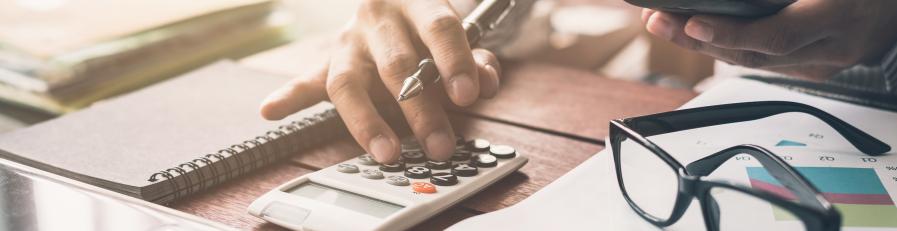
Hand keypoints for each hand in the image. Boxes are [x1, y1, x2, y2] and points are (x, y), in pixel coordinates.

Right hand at [259, 0, 501, 162]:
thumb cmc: (427, 27)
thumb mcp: (457, 36)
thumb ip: (476, 59)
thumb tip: (486, 83)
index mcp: (415, 3)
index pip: (438, 28)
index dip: (455, 61)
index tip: (468, 95)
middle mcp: (377, 19)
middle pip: (396, 64)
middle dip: (420, 108)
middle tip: (440, 144)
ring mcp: (348, 41)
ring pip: (349, 81)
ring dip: (367, 122)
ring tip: (386, 152)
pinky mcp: (327, 62)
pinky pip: (307, 80)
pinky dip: (289, 97)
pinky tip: (271, 110)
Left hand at [642, 1, 896, 78]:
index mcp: (839, 16)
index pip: (778, 36)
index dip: (731, 33)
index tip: (691, 22)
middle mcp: (832, 46)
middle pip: (755, 54)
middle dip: (697, 40)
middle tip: (659, 21)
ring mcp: (824, 62)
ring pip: (754, 62)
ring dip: (703, 45)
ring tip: (665, 23)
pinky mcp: (815, 68)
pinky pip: (764, 61)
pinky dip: (729, 47)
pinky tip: (696, 33)